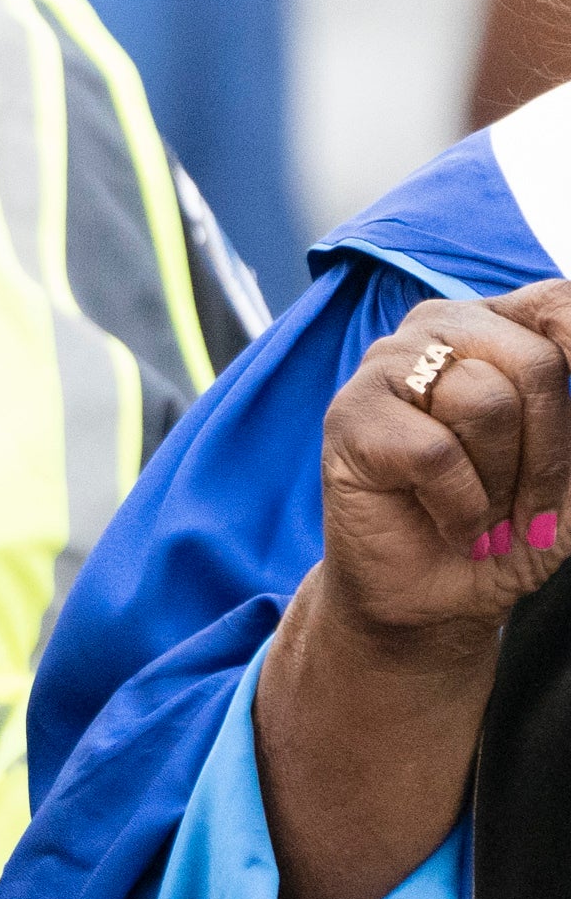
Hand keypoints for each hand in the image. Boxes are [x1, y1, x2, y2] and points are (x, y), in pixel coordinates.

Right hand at [316, 285, 570, 654]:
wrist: (435, 597)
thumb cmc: (507, 527)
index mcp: (501, 330)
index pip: (556, 301)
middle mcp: (443, 332)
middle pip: (534, 361)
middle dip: (549, 454)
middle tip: (527, 508)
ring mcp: (389, 366)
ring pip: (486, 402)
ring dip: (500, 484)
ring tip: (481, 512)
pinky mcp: (350, 415)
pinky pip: (435, 452)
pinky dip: (459, 506)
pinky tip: (447, 522)